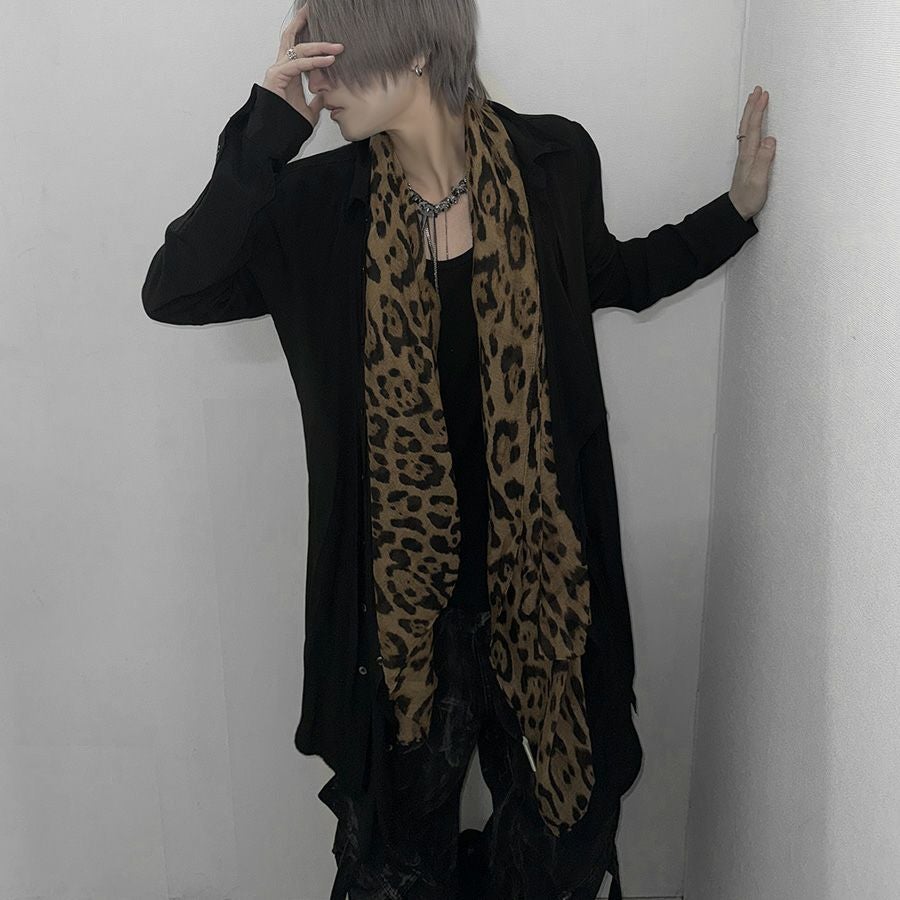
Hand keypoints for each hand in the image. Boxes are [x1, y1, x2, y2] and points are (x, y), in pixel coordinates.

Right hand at [262, 2, 343, 126]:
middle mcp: (281, 66)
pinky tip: (328, 60)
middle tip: (313, 10)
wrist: (276, 136)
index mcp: (288, 71)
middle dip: (302, 22)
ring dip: (320, 46)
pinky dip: (314, 62)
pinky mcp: (276, 76)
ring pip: (299, 49)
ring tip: (337, 46)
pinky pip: (298, 65)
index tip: (318, 24)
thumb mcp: (309, 111)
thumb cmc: (287, 124)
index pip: (296, 46)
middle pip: (292, 37)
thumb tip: (325, 97)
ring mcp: (277, 69)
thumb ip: (317, 102)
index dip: (305, 32)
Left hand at [728, 85, 775, 220]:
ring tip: (755, 100)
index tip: (764, 94)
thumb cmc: (749, 198)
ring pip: (747, 129)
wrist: (737, 210)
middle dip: (753, 106)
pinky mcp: (747, 160)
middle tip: (758, 89)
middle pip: (748, 124)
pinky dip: (751, 124)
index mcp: (749, 155)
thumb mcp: (760, 181)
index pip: (754, 127)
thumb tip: (770, 139)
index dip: (759, 110)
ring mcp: (745, 156)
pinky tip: (754, 124)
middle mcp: (745, 152)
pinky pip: (748, 136)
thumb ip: (765, 160)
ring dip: (751, 113)